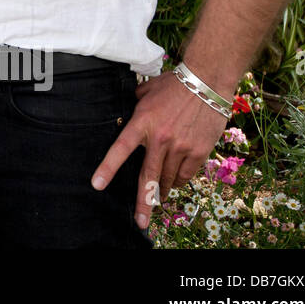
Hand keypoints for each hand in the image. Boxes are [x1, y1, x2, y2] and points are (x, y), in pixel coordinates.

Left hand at [91, 71, 228, 229]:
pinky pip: (186, 174)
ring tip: (158, 197)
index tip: (97, 185)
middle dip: (144, 203)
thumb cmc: (174, 84)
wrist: (207, 81)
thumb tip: (126, 113)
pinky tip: (175, 180)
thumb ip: (135, 106)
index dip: (108, 168)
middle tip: (140, 222)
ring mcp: (181, 147)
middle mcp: (160, 138)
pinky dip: (179, 179)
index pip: (121, 149)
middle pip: (148, 176)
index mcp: (142, 122)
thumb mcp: (146, 91)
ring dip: (162, 189)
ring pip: (168, 178)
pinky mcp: (199, 152)